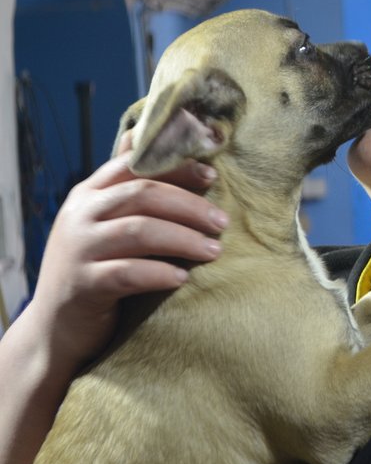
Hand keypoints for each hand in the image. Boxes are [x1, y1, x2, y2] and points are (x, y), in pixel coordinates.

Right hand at [27, 152, 227, 367]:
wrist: (56, 325)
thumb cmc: (95, 267)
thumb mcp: (104, 223)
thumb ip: (126, 189)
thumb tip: (143, 138)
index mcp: (88, 194)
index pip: (134, 165)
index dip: (176, 166)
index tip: (212, 175)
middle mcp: (79, 215)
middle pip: (142, 194)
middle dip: (189, 205)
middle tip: (222, 222)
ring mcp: (78, 250)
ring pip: (138, 231)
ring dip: (183, 239)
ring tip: (214, 250)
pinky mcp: (82, 286)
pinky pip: (127, 273)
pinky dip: (159, 273)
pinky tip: (183, 278)